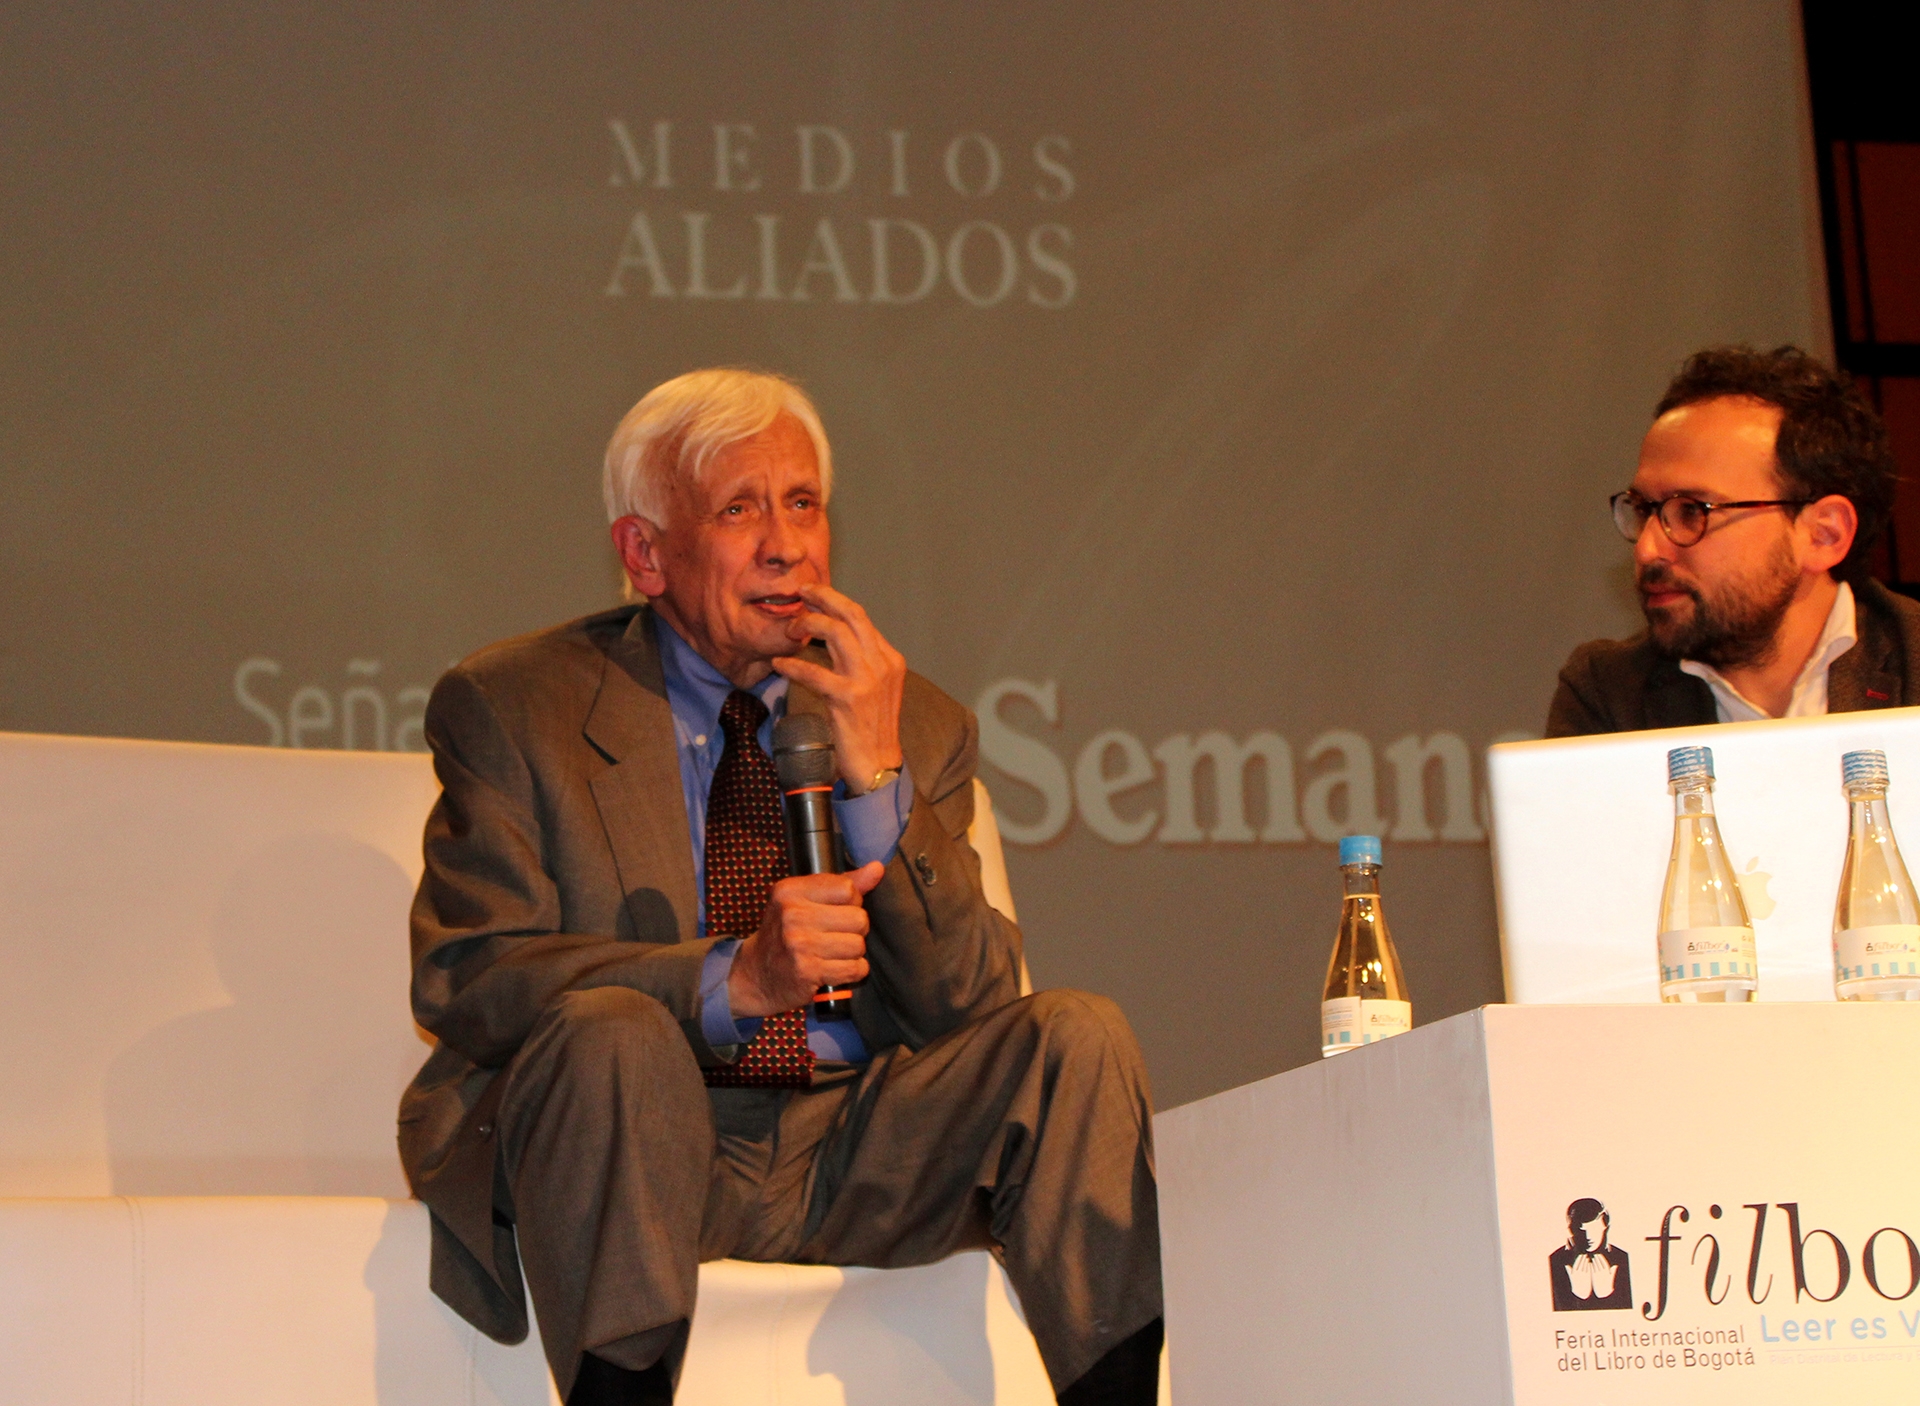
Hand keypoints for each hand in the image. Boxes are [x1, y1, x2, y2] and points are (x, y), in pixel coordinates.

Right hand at [726, 862, 883, 1016]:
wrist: (756, 975)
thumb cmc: (785, 934)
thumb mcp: (804, 901)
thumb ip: (842, 884)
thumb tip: (877, 868)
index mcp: (791, 891)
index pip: (848, 889)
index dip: (851, 904)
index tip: (836, 913)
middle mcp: (792, 914)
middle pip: (858, 918)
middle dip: (854, 931)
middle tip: (834, 937)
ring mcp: (798, 944)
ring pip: (858, 945)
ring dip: (852, 953)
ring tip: (832, 954)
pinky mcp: (807, 971)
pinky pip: (854, 968)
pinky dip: (852, 972)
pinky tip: (834, 969)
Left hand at [769, 584, 905, 792]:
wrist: (878, 766)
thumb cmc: (871, 729)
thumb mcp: (875, 688)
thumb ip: (860, 662)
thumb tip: (834, 636)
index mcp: (890, 659)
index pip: (861, 617)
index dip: (834, 601)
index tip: (813, 594)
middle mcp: (883, 664)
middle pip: (852, 614)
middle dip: (823, 597)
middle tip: (800, 593)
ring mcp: (868, 680)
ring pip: (835, 632)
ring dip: (807, 625)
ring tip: (789, 631)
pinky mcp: (849, 698)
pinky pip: (814, 671)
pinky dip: (792, 665)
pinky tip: (779, 664)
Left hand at [1586, 1253, 1616, 1297]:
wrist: (1603, 1292)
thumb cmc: (1608, 1285)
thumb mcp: (1611, 1278)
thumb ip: (1613, 1271)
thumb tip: (1616, 1266)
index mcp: (1607, 1273)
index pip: (1604, 1263)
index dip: (1601, 1258)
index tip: (1599, 1255)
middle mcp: (1603, 1273)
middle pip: (1599, 1263)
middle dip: (1597, 1259)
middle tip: (1595, 1255)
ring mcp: (1598, 1275)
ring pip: (1595, 1266)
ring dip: (1594, 1261)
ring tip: (1593, 1259)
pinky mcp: (1594, 1277)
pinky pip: (1592, 1270)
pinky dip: (1591, 1266)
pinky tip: (1589, 1263)